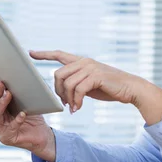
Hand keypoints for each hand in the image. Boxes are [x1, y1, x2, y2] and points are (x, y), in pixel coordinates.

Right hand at [0, 73, 55, 161]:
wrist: (42, 135)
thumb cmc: (34, 117)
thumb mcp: (27, 102)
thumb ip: (21, 92)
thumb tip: (22, 74)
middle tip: (0, 82)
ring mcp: (0, 129)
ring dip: (2, 103)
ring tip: (8, 94)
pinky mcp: (7, 138)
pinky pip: (11, 128)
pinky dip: (17, 120)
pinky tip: (22, 114)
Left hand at [30, 50, 150, 112]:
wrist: (130, 88)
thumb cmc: (110, 87)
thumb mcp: (90, 84)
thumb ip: (77, 83)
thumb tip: (63, 93)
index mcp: (81, 61)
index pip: (59, 54)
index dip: (44, 54)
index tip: (31, 53)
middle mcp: (84, 62)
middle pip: (58, 74)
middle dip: (57, 91)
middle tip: (65, 103)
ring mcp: (90, 68)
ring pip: (67, 83)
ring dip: (67, 99)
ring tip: (73, 107)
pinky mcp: (96, 76)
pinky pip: (78, 90)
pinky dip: (76, 101)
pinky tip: (78, 108)